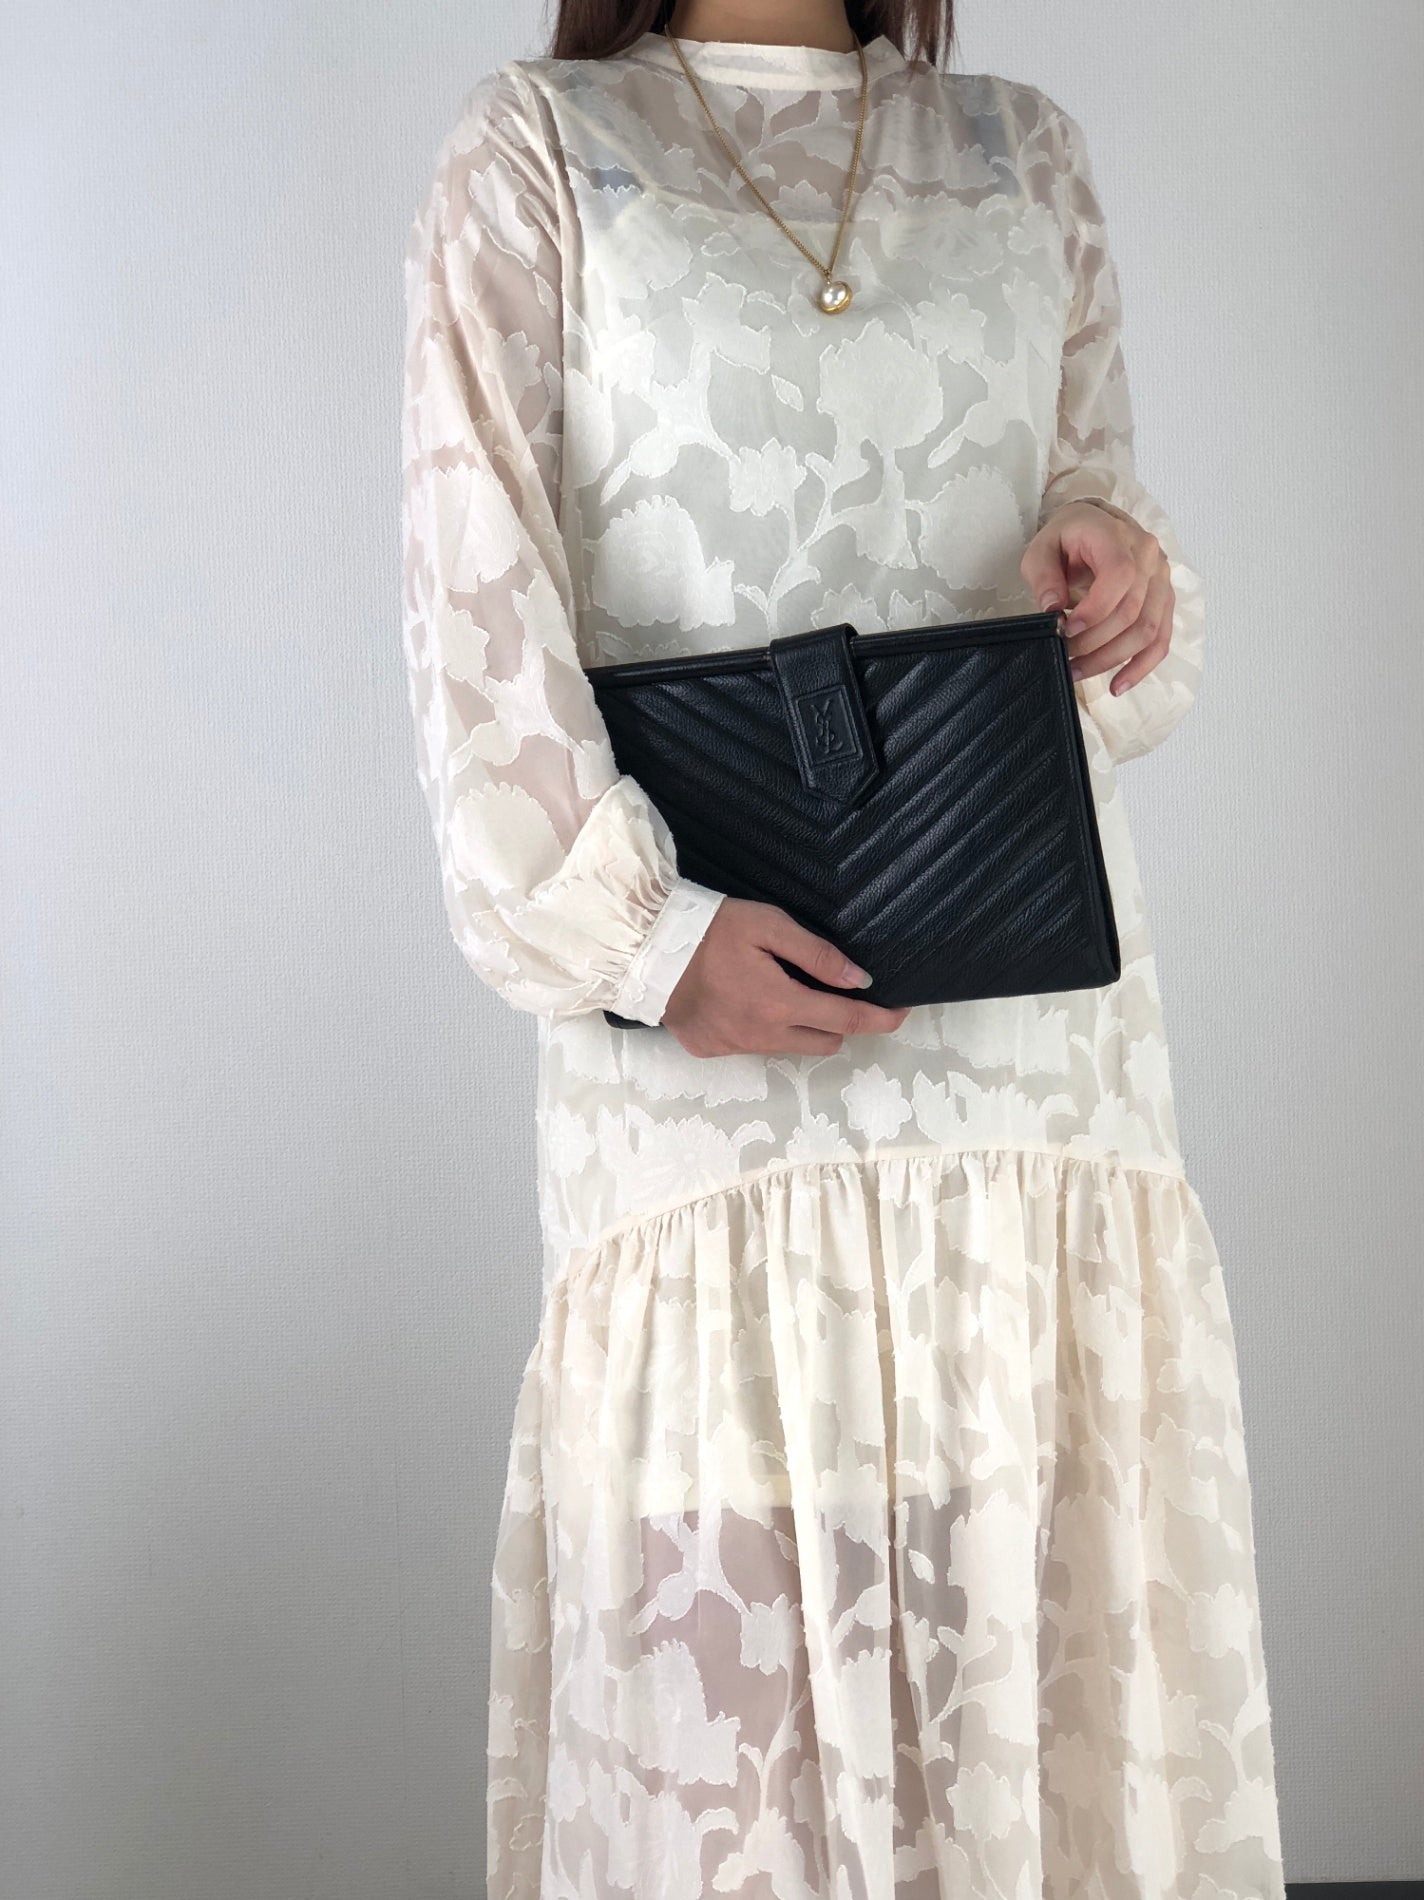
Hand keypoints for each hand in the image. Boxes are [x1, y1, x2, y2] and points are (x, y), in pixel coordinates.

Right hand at [663, 896, 909, 1056]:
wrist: (645, 950)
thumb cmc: (710, 928)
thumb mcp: (769, 926)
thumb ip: (817, 954)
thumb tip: (860, 981)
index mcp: (781, 1003)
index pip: (847, 1020)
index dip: (880, 1018)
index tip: (901, 1013)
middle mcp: (762, 1035)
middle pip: (825, 1043)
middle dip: (838, 1022)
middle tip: (829, 990)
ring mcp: (735, 1047)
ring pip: (790, 1047)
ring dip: (799, 1026)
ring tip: (780, 990)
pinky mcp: (711, 1050)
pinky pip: (753, 1045)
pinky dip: (760, 1028)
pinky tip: (741, 999)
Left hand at [1020, 499, 1174, 696]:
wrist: (1096, 524)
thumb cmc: (1069, 536)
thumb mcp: (1042, 548)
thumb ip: (1043, 576)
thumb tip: (1051, 609)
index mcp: (1119, 538)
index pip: (1119, 578)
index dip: (1094, 611)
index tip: (1066, 630)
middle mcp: (1149, 558)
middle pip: (1132, 612)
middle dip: (1095, 643)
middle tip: (1065, 656)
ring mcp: (1161, 580)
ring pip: (1148, 631)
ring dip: (1112, 660)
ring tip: (1080, 672)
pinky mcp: (1164, 601)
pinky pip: (1161, 639)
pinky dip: (1141, 666)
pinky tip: (1119, 685)